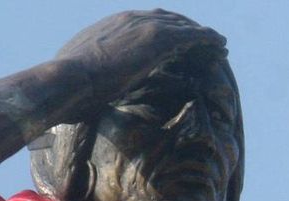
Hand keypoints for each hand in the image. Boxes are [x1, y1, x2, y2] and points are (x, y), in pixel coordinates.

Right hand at [56, 10, 226, 109]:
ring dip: (203, 35)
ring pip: (183, 26)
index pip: (143, 23)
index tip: (176, 44)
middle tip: (205, 42)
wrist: (69, 78)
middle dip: (187, 31)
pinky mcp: (157, 39)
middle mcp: (129, 19)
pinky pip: (191, 35)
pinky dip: (207, 39)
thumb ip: (91, 76)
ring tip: (220, 45)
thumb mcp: (80, 75)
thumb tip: (88, 93)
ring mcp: (143, 26)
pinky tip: (220, 47)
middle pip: (167, 21)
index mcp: (110, 26)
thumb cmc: (68, 86)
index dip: (163, 32)